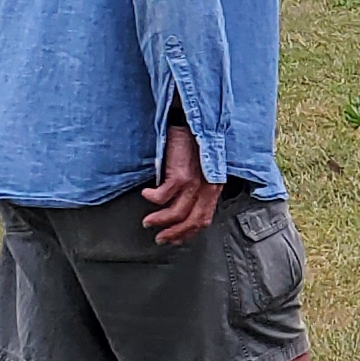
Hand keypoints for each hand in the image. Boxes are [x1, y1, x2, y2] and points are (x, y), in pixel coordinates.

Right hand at [140, 120, 214, 244]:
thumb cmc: (191, 144)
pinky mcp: (181, 174)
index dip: (188, 233)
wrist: (188, 121)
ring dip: (160, 220)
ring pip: (178, 213)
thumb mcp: (199, 170)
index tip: (174, 239)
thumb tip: (181, 209)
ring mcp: (195, 181)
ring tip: (148, 221)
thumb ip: (194, 189)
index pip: (204, 219)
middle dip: (174, 233)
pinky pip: (163, 196)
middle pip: (193, 221)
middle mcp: (207, 187)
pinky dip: (153, 199)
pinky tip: (146, 195)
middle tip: (160, 238)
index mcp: (213, 187)